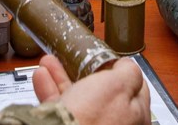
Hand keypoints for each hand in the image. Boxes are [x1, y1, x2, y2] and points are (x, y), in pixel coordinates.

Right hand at [33, 55, 149, 124]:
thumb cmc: (93, 117)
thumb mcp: (118, 84)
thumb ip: (128, 71)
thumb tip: (128, 65)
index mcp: (135, 117)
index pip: (134, 90)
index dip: (121, 72)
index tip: (109, 60)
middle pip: (101, 93)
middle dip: (86, 71)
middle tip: (79, 59)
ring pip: (77, 99)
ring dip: (63, 77)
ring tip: (52, 62)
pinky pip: (59, 107)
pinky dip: (50, 90)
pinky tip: (43, 76)